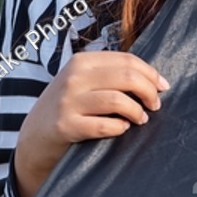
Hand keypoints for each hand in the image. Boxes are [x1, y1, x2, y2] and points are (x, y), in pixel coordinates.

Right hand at [14, 52, 169, 196]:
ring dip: (137, 112)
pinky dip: (120, 128)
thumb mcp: (82, 82)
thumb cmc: (68, 108)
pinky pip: (105, 125)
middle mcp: (74, 78)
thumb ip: (110, 76)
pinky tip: (122, 129)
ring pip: (119, 100)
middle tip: (155, 105)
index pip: (127, 60)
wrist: (34, 137)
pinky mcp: (66, 125)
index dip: (150, 73)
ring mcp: (68, 101)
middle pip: (127, 77)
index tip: (163, 86)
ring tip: (141, 119)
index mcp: (82, 62)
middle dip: (149, 92)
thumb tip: (154, 80)